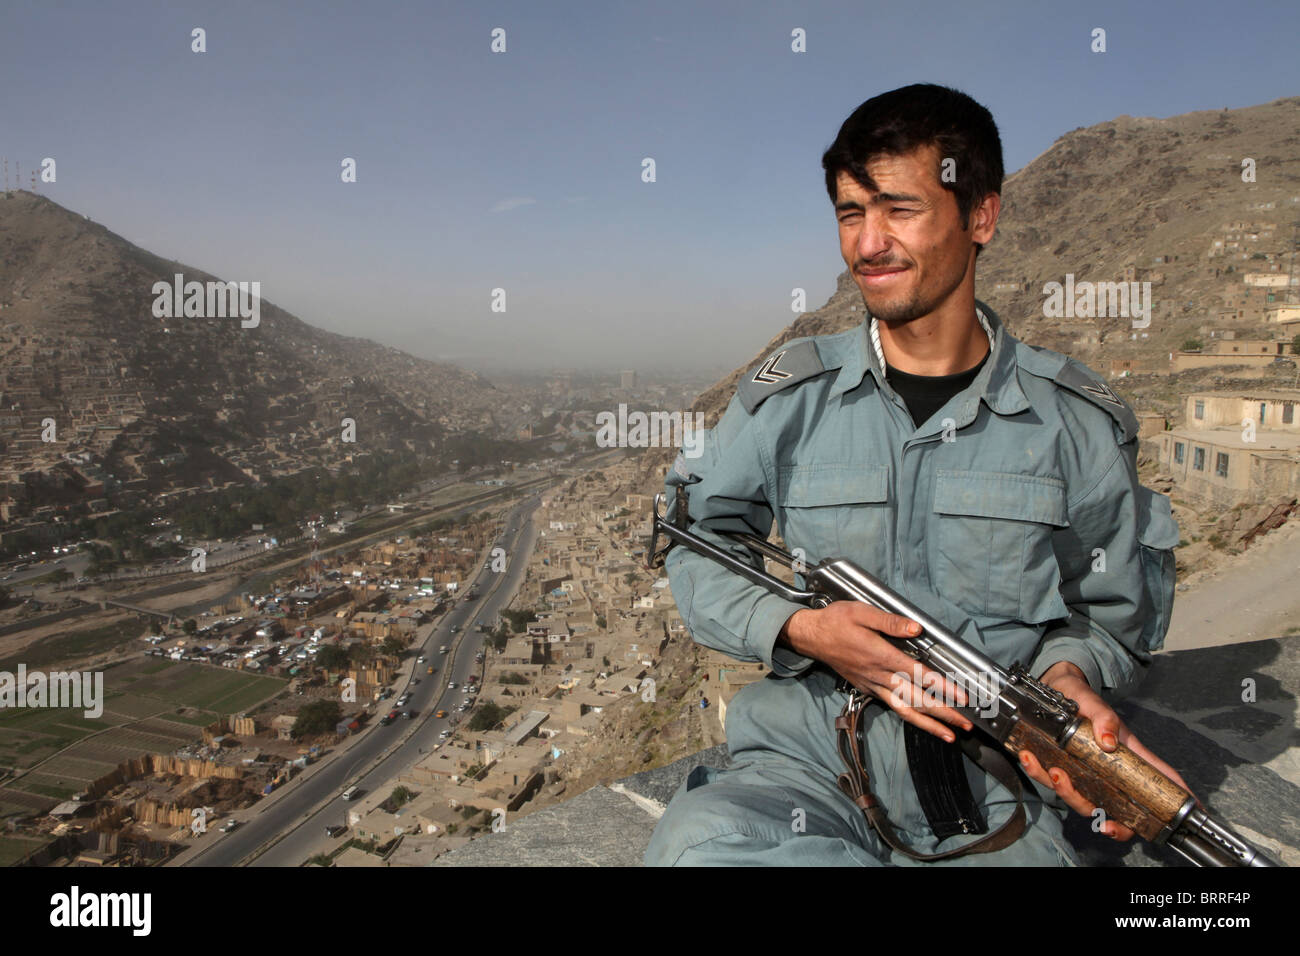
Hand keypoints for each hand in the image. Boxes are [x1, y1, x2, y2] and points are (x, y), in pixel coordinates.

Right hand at [780, 602, 972, 742]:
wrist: (811, 636)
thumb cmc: (836, 621)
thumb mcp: (861, 612)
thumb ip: (890, 622)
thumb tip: (916, 628)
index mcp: (880, 655)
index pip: (918, 675)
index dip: (942, 687)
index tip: (961, 697)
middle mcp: (878, 675)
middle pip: (915, 700)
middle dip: (943, 714)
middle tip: (965, 725)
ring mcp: (872, 685)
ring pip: (904, 710)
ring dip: (928, 724)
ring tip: (948, 735)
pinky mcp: (867, 689)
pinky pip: (892, 706)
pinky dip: (910, 717)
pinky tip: (922, 721)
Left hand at [1018, 662, 1195, 840]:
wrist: (1050, 688)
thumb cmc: (1078, 696)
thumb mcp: (1091, 700)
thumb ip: (1103, 717)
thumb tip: (1108, 741)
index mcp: (1127, 755)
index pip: (1158, 777)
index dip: (1178, 795)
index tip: (1195, 811)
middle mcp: (1108, 770)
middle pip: (1121, 808)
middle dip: (1117, 826)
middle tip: (1104, 822)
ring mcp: (1084, 772)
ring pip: (1084, 801)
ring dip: (1069, 795)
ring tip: (1056, 773)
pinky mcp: (1059, 767)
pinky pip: (1050, 781)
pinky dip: (1038, 773)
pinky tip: (1029, 758)